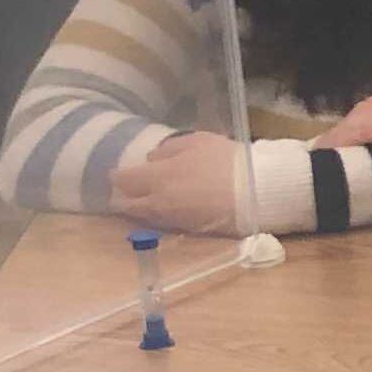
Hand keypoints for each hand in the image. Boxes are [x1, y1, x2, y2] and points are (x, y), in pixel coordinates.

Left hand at [106, 131, 247, 232]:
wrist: (256, 192)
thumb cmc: (226, 161)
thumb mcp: (197, 141)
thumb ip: (169, 149)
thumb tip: (151, 158)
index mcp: (156, 176)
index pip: (123, 179)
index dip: (116, 177)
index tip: (116, 175)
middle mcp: (157, 201)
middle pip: (128, 205)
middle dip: (122, 199)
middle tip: (122, 194)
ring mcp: (172, 218)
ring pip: (145, 217)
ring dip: (139, 210)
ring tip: (140, 204)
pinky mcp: (188, 229)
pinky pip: (163, 223)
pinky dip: (157, 217)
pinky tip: (164, 210)